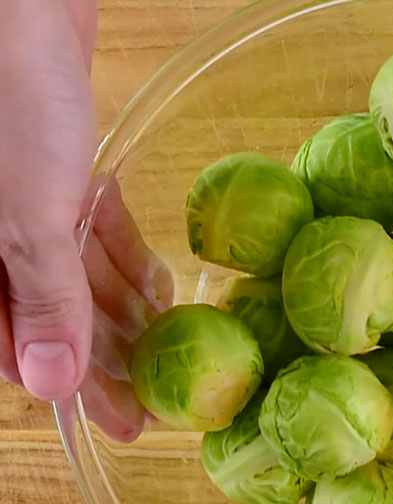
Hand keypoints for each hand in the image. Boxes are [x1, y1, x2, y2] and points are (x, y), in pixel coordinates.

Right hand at [0, 1, 172, 440]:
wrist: (21, 13)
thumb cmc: (9, 106)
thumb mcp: (26, 215)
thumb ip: (43, 296)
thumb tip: (51, 386)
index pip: (23, 350)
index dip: (78, 389)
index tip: (126, 419)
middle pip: (59, 319)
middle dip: (109, 358)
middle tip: (160, 397)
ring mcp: (29, 207)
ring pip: (81, 276)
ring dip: (124, 310)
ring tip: (170, 346)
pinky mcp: (62, 173)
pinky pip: (94, 231)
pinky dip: (125, 257)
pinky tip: (158, 285)